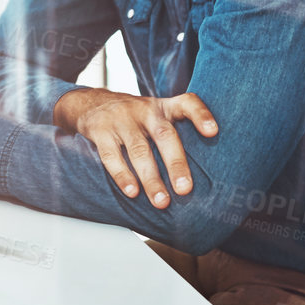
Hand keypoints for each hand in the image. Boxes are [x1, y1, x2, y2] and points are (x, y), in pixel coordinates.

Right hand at [54, 89, 216, 208]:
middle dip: (176, 163)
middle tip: (185, 189)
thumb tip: (204, 175)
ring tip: (161, 202)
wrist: (91, 103)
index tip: (213, 132)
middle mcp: (145, 110)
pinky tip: (132, 192)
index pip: (187, 103)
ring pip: (139, 149)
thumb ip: (176, 133)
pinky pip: (112, 155)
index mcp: (163, 107)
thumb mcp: (157, 114)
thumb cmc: (135, 117)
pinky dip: (122, 175)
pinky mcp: (101, 130)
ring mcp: (122, 119)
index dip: (201, 115)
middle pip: (164, 134)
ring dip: (151, 178)